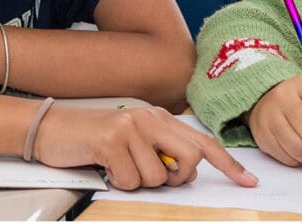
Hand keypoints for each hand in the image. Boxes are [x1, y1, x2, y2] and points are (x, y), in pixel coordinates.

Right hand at [35, 106, 259, 190]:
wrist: (52, 129)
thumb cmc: (94, 141)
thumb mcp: (134, 142)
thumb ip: (162, 153)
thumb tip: (186, 174)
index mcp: (161, 118)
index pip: (204, 143)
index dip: (229, 164)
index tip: (249, 181)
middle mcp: (151, 118)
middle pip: (190, 161)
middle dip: (174, 178)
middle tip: (148, 174)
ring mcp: (132, 127)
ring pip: (158, 177)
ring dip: (137, 182)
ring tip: (118, 166)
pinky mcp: (112, 140)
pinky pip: (131, 180)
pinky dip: (117, 183)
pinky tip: (104, 167)